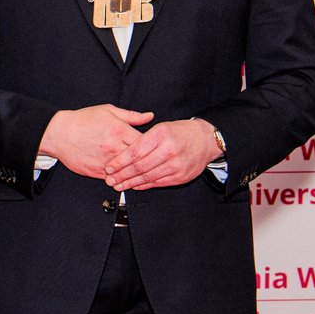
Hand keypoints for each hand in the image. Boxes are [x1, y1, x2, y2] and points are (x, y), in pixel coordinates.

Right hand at [37, 104, 154, 178]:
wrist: (59, 134)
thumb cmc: (83, 120)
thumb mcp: (108, 111)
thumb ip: (131, 115)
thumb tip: (150, 116)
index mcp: (118, 130)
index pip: (144, 141)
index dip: (152, 144)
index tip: (155, 146)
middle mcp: (113, 146)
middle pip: (139, 158)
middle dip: (147, 160)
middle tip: (153, 161)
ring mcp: (104, 160)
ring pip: (127, 171)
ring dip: (135, 172)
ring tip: (142, 171)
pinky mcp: (95, 171)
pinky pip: (114, 178)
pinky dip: (121, 178)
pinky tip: (126, 177)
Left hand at [107, 118, 222, 189]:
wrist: (205, 140)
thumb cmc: (180, 132)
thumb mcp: (160, 128)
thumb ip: (142, 139)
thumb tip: (121, 154)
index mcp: (161, 135)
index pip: (135, 152)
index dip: (119, 162)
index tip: (108, 167)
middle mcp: (169, 150)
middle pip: (139, 167)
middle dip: (121, 175)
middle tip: (110, 180)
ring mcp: (176, 165)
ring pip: (147, 177)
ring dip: (130, 183)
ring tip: (118, 185)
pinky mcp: (181, 177)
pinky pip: (158, 183)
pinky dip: (144, 185)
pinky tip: (134, 185)